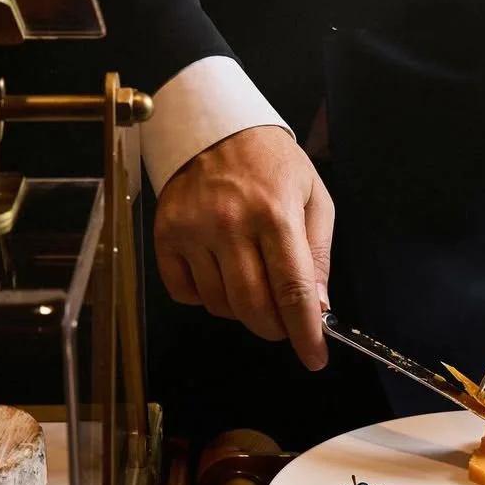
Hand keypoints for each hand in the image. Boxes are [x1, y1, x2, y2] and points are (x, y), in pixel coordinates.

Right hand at [154, 126, 333, 369]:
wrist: (215, 127)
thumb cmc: (271, 163)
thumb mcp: (313, 197)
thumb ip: (318, 253)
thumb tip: (316, 307)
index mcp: (275, 213)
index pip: (292, 290)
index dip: (305, 333)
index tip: (314, 357)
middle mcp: (230, 224)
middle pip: (253, 308)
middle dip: (275, 328)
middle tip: (285, 322)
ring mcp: (193, 231)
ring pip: (220, 306)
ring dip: (242, 310)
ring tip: (252, 282)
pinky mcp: (166, 234)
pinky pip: (185, 293)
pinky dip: (206, 297)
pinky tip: (219, 272)